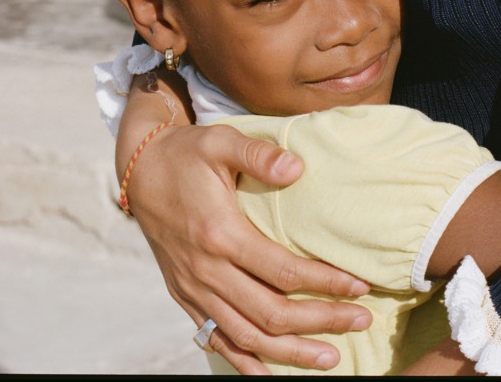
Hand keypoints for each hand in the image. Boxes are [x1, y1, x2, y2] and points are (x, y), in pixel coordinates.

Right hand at [129, 121, 373, 373]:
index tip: (360, 286)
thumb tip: (296, 168)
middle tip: (361, 320)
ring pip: (246, 336)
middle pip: (270, 313)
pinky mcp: (184, 297)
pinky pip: (215, 339)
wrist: (140, 170)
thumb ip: (258, 155)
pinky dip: (243, 361)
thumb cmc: (186, 154)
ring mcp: (193, 289)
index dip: (325, 283)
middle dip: (321, 322)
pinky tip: (270, 373)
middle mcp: (206, 271)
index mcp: (220, 235)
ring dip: (290, 352)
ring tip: (330, 357)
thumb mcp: (220, 141)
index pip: (283, 272)